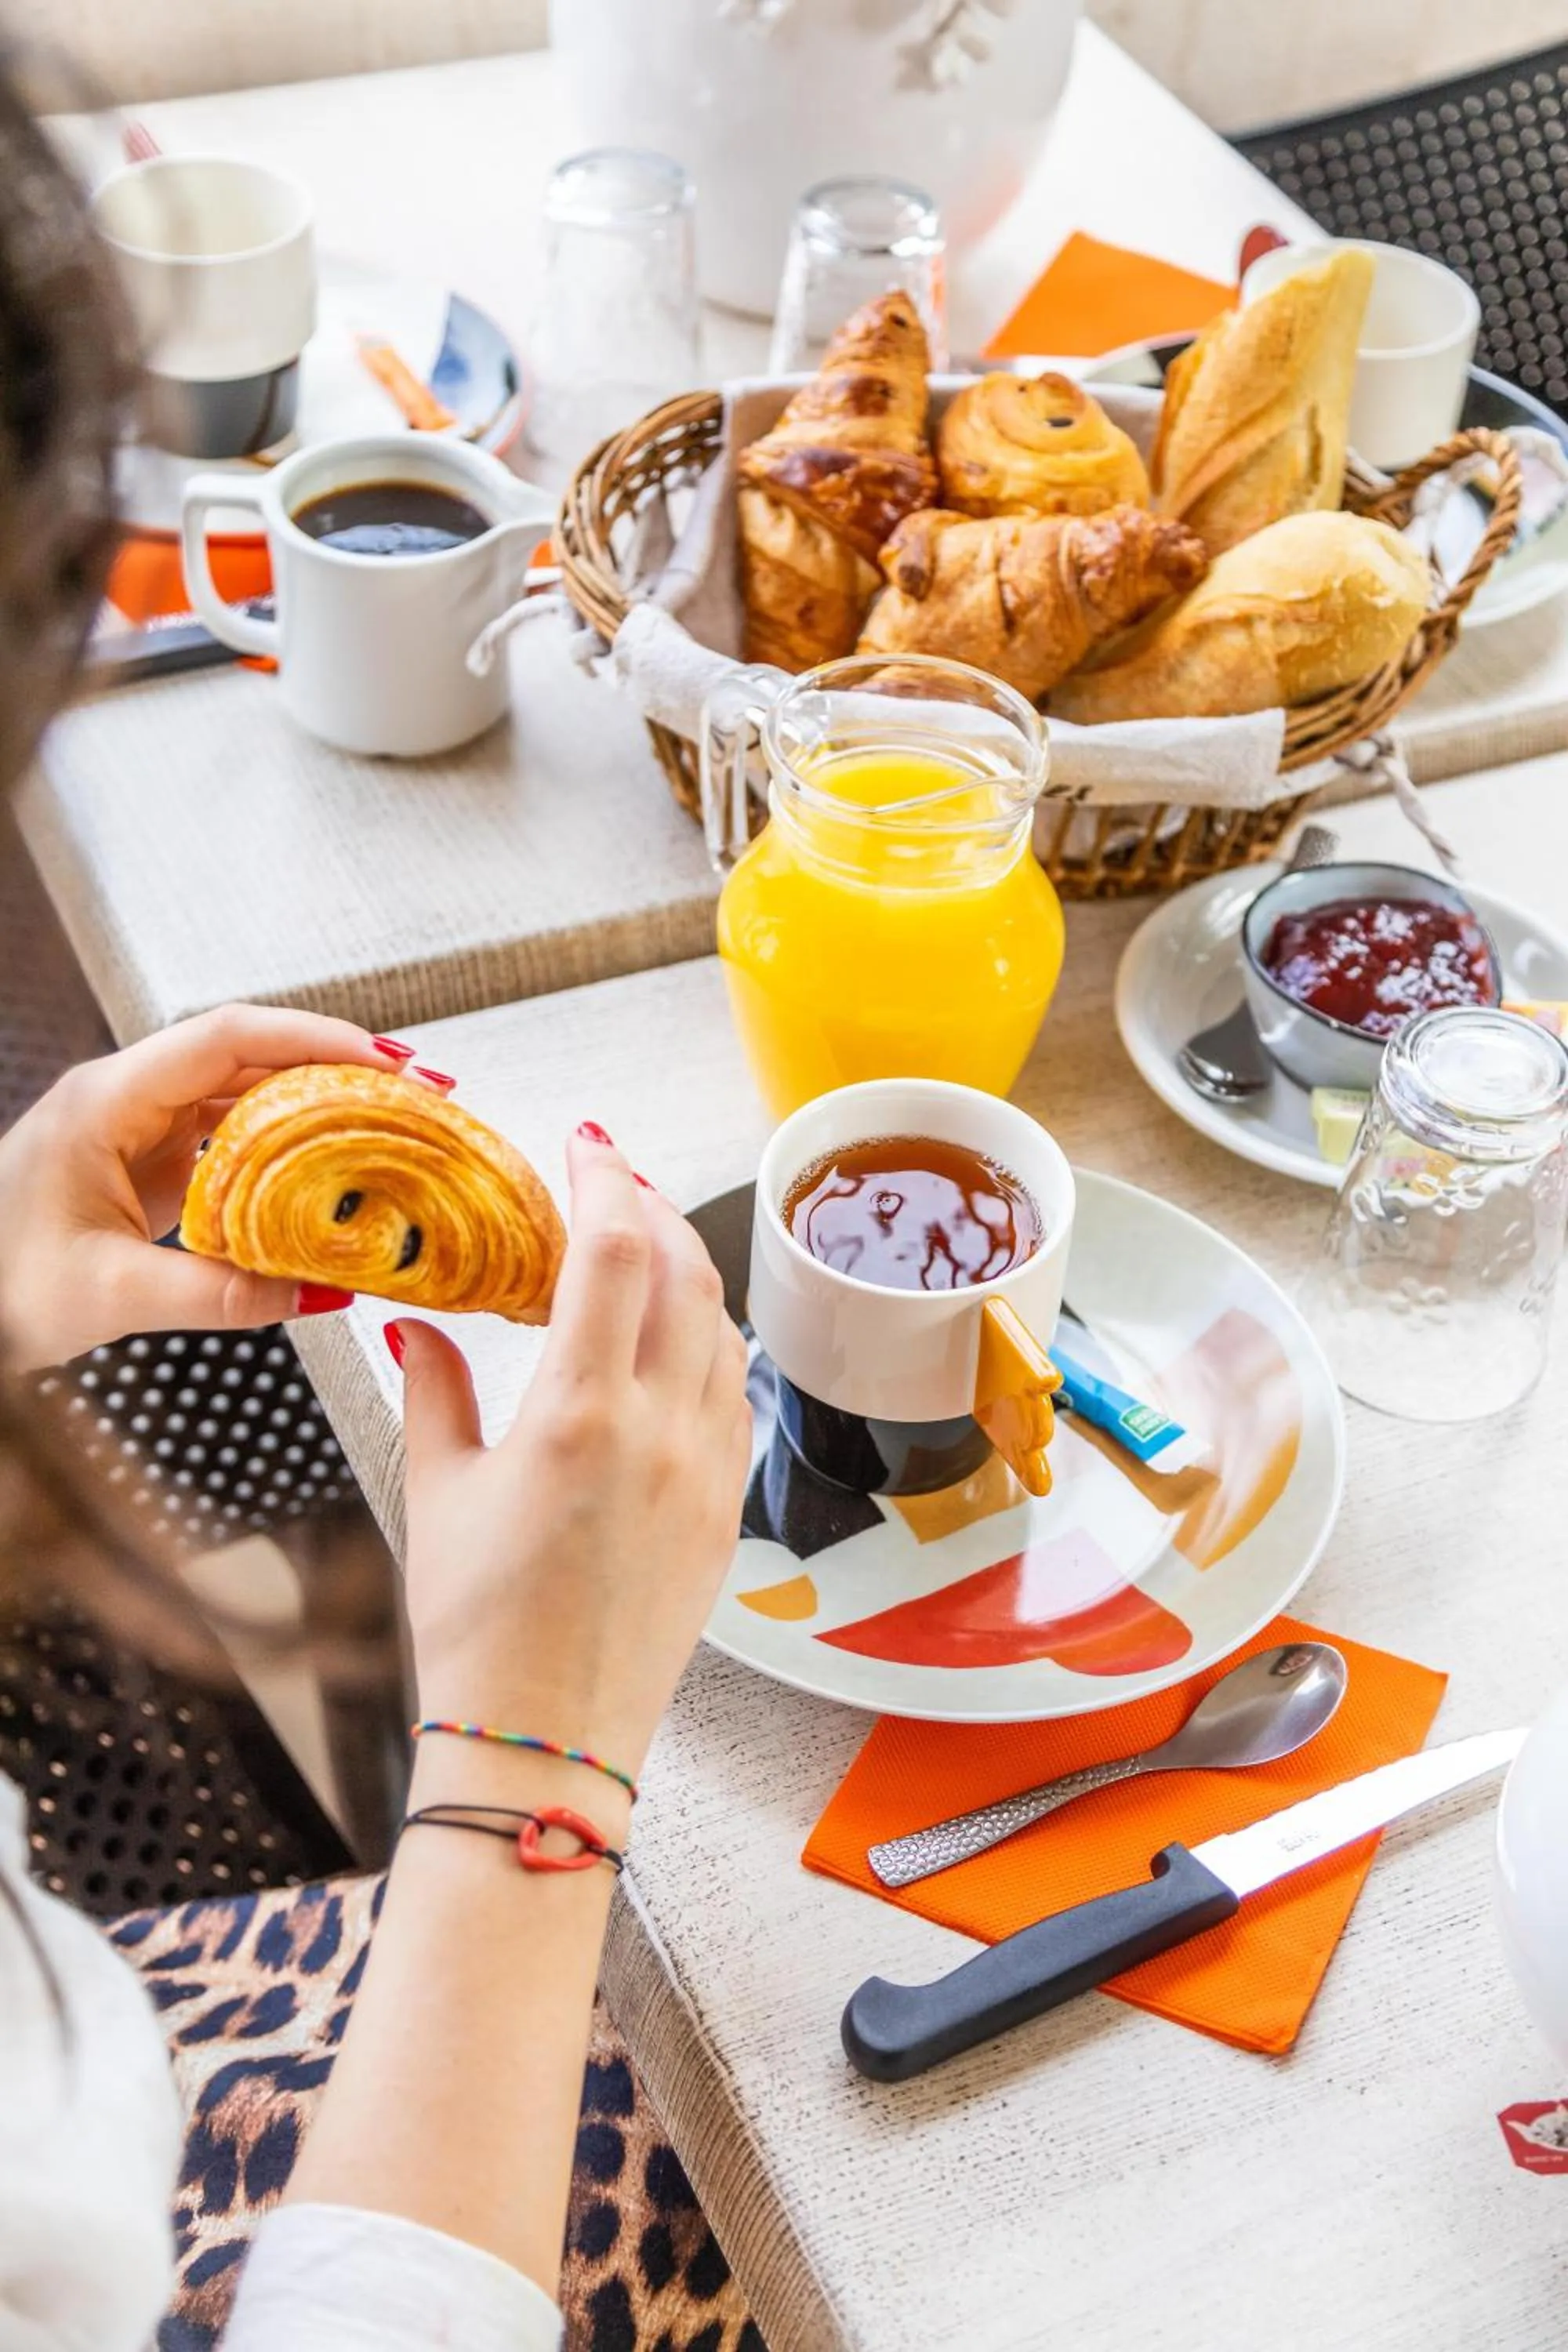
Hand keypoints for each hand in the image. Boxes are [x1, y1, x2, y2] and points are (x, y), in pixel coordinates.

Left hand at [0, 1003, 411, 1370]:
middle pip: (249, 1057)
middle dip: (337, 1070)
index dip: (313, 1040)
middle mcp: (124, 1099)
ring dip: (318, 1109)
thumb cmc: (0, 1289)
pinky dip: (288, 1152)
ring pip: (245, 1096)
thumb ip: (216, 1294)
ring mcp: (136, 1128)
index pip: (225, 1039)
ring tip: (392, 1130)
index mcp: (104, 1102)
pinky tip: (333, 1176)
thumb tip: (318, 1293)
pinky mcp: (147, 1162)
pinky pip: (232, 1139)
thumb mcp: (110, 1296)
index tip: (386, 1063)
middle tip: (416, 1096)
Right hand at [395, 1125, 751, 1778]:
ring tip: (640, 1254)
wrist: (546, 1743)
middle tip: (610, 1183)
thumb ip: (435, 1392)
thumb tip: (418, 1330)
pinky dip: (710, 1345)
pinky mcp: (727, 1510)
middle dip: (651, 1208)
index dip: (603, 1178)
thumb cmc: (482, 1632)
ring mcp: (707, 1471)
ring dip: (687, 1273)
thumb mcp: (436, 1496)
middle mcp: (661, 1434)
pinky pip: (737, 1396)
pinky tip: (675, 1344)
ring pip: (723, 1330)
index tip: (584, 1144)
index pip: (614, 1252)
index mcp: (582, 1417)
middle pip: (685, 1272)